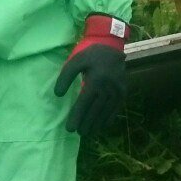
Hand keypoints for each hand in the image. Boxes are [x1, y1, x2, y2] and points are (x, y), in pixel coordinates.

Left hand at [53, 14, 127, 135]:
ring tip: (88, 133)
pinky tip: (102, 126)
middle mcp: (108, 88)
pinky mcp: (123, 92)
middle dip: (86, 123)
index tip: (70, 128)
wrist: (112, 46)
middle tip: (79, 134)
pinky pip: (116, 108)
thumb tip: (58, 95)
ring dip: (97, 124)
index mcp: (96, 80)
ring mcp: (117, 91)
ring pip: (106, 111)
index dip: (77, 116)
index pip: (84, 103)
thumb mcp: (75, 61)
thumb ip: (65, 77)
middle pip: (95, 110)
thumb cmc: (90, 54)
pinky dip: (109, 118)